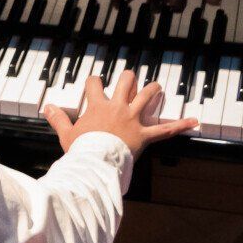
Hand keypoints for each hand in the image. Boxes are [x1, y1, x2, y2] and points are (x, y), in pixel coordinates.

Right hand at [43, 68, 197, 156]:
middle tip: (129, 80)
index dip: (94, 82)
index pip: (94, 84)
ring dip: (153, 90)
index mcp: (97, 106)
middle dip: (128, 78)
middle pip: (125, 81)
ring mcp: (133, 118)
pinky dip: (181, 125)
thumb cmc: (81, 150)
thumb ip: (58, 118)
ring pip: (147, 95)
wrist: (95, 164)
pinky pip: (166, 128)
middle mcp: (117, 107)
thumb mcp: (66, 134)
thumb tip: (47, 107)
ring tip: (156, 87)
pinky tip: (194, 121)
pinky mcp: (145, 134)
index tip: (94, 83)